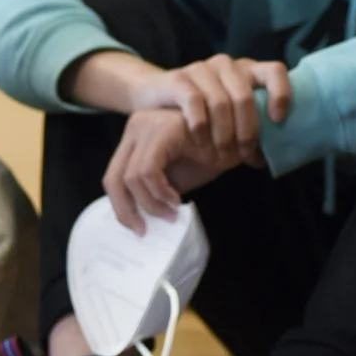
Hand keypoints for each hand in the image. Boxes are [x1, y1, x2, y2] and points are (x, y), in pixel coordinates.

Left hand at [101, 108, 237, 230]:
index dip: (120, 206)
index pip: (113, 175)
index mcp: (136, 135)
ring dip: (152, 203)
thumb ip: (153, 190)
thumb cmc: (211, 155)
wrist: (242, 137)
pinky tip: (177, 199)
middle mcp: (137, 125)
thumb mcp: (175, 177)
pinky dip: (160, 192)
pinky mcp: (163, 130)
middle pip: (113, 177)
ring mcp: (148, 124)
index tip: (137, 227)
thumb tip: (135, 218)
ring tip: (172, 212)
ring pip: (131, 178)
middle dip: (127, 210)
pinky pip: (148, 172)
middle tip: (145, 230)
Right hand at [129, 55, 291, 174]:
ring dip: (222, 135)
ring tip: (218, 156)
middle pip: (245, 97)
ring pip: (221, 102)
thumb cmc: (199, 112)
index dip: (281, 93)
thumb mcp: (228, 118)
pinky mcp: (179, 78)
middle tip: (239, 157)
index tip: (277, 120)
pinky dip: (200, 125)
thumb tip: (262, 160)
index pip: (275, 70)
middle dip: (245, 132)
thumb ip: (246, 131)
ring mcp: (202, 69)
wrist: (154, 96)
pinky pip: (194, 101)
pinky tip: (199, 141)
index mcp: (246, 71)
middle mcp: (227, 65)